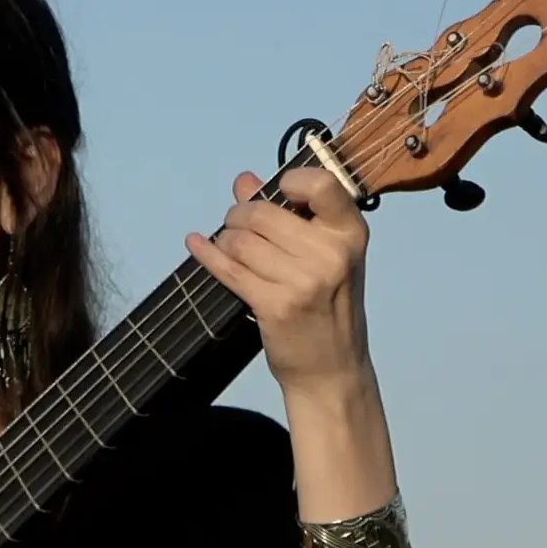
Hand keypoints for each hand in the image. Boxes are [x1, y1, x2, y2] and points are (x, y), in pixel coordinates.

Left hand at [184, 168, 372, 394]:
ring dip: (226, 240)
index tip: (277, 190)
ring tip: (232, 248)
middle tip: (238, 226)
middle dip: (239, 216)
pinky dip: (207, 255)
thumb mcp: (323, 255)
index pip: (321, 184)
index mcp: (350, 233)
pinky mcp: (276, 305)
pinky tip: (197, 244)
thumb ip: (287, 213)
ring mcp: (304, 281)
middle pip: (263, 213)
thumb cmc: (327, 305)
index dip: (290, 180)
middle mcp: (331, 253)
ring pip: (240, 240)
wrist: (331, 367)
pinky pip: (228, 269)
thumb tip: (244, 180)